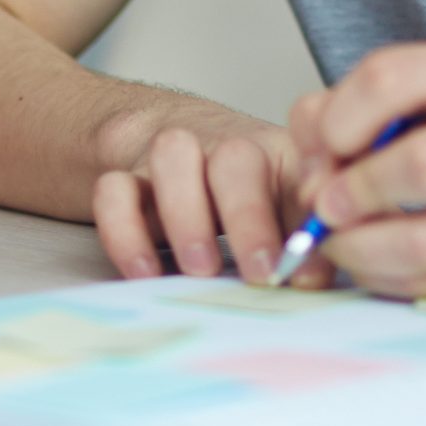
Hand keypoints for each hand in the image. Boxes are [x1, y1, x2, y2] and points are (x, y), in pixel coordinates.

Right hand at [92, 120, 329, 286]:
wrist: (179, 150)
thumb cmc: (247, 193)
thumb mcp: (284, 212)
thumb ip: (302, 244)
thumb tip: (312, 277)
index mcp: (279, 154)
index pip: (299, 172)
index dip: (304, 221)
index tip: (305, 272)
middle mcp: (227, 148)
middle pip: (236, 159)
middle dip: (248, 217)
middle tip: (258, 273)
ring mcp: (173, 157)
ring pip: (171, 155)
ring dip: (186, 214)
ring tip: (200, 271)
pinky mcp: (125, 176)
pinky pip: (112, 189)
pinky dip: (124, 230)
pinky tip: (145, 273)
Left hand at [288, 40, 425, 297]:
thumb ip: (352, 106)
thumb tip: (310, 161)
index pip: (391, 79)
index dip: (338, 118)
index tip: (325, 145)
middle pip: (419, 166)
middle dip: (350, 192)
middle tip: (323, 206)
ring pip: (423, 242)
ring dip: (358, 248)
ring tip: (338, 240)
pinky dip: (386, 277)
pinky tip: (373, 261)